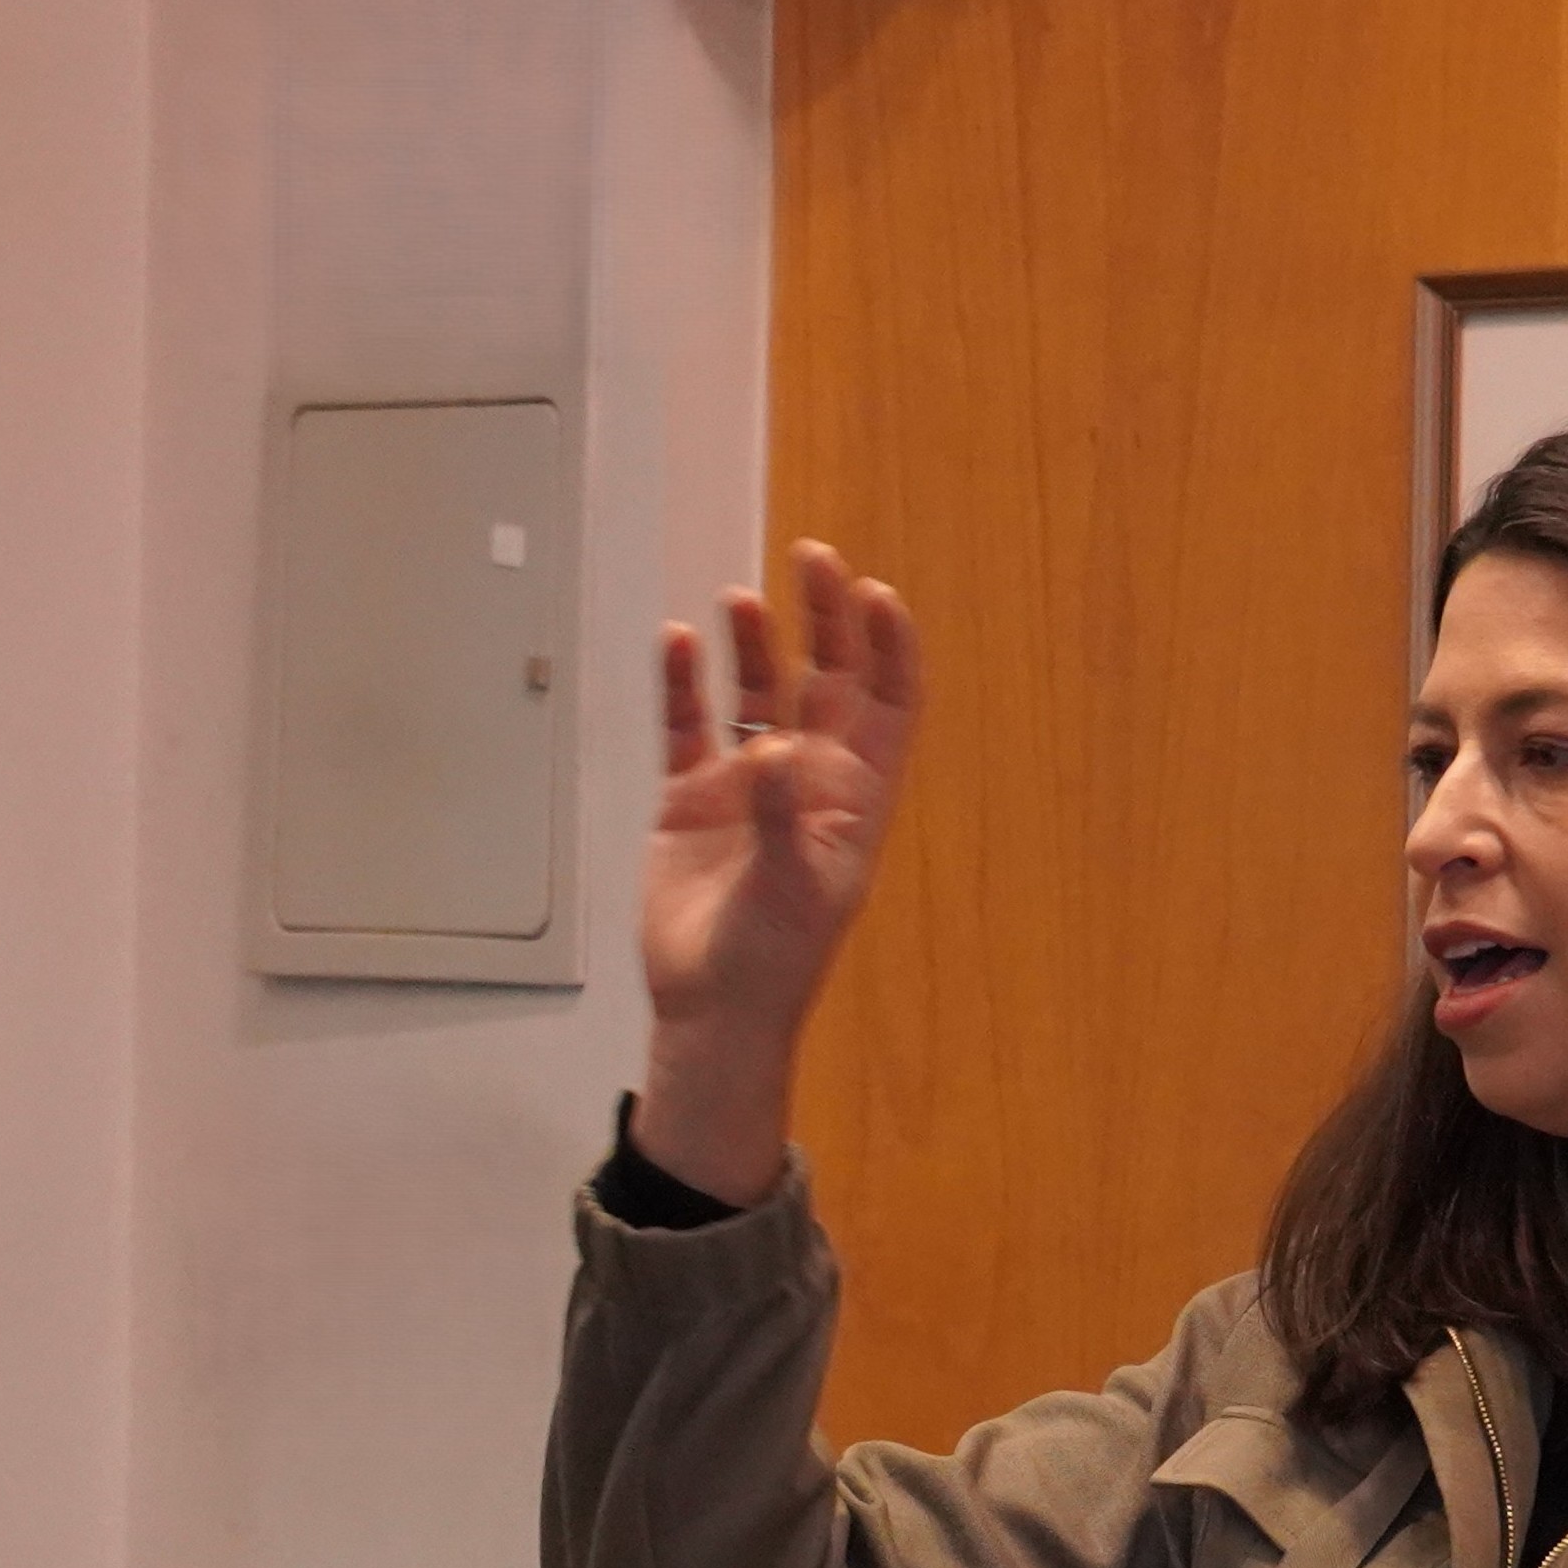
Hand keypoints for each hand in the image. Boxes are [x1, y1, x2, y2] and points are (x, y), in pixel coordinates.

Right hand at [630, 540, 924, 1202]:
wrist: (710, 1008)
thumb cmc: (772, 961)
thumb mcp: (791, 887)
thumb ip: (783, 816)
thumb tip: (774, 753)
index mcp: (856, 797)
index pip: (889, 703)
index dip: (890, 648)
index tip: (874, 594)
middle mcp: (808, 780)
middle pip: (827, 679)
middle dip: (825, 618)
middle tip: (813, 559)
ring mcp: (749, 785)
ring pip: (758, 693)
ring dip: (754, 644)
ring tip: (739, 599)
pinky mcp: (692, 798)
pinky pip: (688, 725)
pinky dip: (683, 685)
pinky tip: (677, 644)